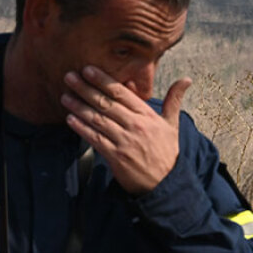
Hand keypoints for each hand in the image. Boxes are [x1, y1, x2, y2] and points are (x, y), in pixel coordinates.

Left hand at [61, 66, 193, 194]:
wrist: (166, 183)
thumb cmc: (166, 152)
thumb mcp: (172, 124)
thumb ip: (174, 100)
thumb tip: (186, 79)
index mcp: (147, 115)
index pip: (122, 93)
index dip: (103, 80)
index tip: (88, 69)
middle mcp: (135, 125)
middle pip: (106, 103)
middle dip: (86, 89)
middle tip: (69, 76)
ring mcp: (124, 141)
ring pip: (98, 120)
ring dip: (79, 107)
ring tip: (65, 96)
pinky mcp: (116, 157)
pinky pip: (95, 139)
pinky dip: (82, 129)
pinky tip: (70, 119)